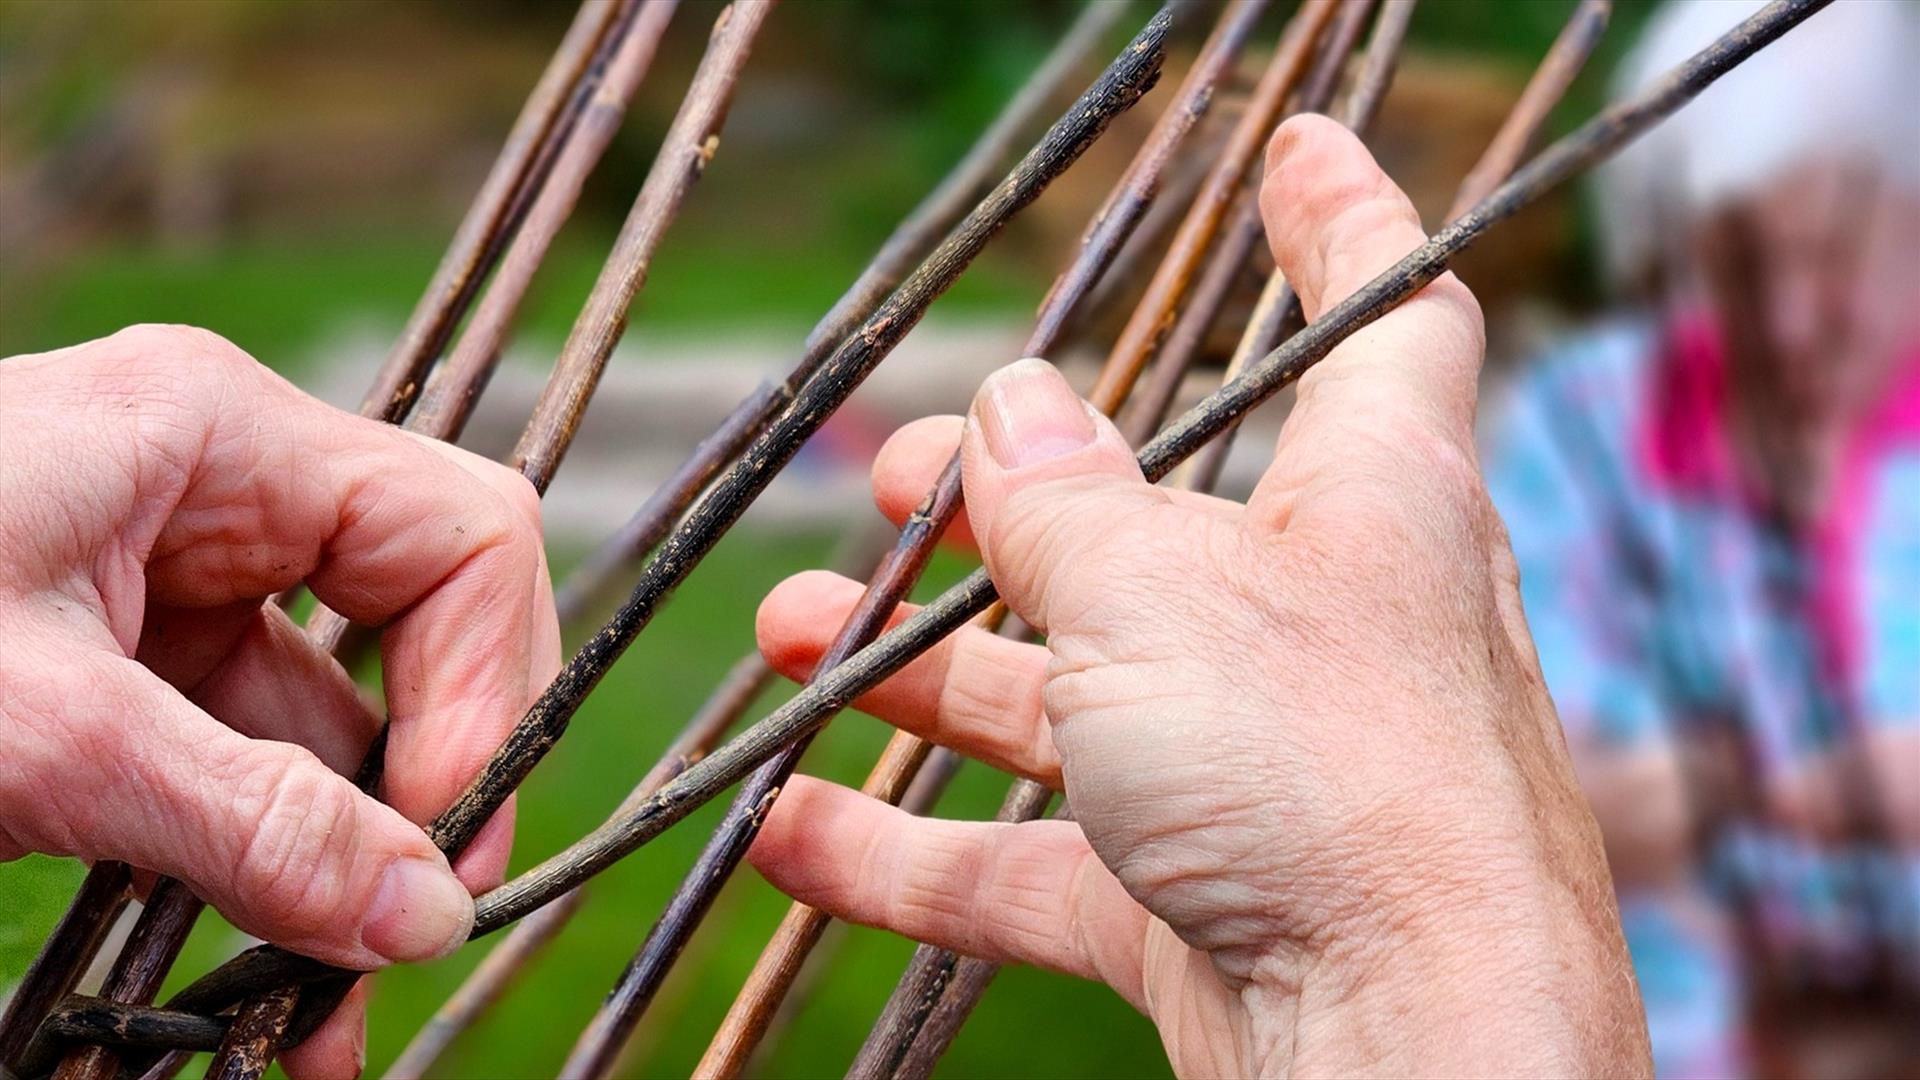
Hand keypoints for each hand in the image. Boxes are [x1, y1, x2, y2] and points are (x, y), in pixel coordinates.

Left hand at [0, 326, 558, 1077]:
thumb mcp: (36, 728)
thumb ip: (246, 821)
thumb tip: (423, 916)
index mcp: (217, 436)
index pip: (460, 536)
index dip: (484, 688)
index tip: (445, 845)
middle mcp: (215, 496)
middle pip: (416, 634)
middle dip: (431, 795)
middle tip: (411, 937)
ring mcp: (165, 587)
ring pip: (329, 728)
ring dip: (343, 871)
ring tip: (326, 1019)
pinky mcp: (116, 675)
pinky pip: (241, 773)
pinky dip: (261, 879)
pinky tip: (266, 985)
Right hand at [749, 117, 1649, 1075]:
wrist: (1409, 1054)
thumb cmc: (1331, 781)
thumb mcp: (1159, 595)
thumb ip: (1065, 503)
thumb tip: (1005, 408)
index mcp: (1372, 503)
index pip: (1385, 320)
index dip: (1342, 223)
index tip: (1296, 152)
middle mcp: (1324, 628)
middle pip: (1157, 525)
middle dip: (1012, 496)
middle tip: (893, 484)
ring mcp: (1260, 772)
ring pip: (1072, 696)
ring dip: (925, 667)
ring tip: (789, 636)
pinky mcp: (1201, 900)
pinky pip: (1036, 859)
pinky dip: (916, 845)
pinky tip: (795, 829)